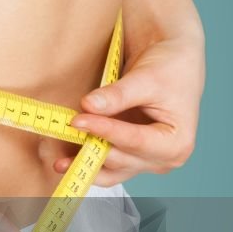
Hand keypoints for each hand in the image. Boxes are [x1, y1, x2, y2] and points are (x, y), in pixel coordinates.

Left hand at [52, 32, 204, 185]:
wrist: (170, 60)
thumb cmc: (168, 67)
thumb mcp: (146, 78)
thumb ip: (118, 95)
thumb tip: (88, 106)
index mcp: (176, 143)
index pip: (135, 141)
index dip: (104, 132)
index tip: (78, 121)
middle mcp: (161, 159)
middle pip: (120, 161)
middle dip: (90, 150)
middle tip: (61, 136)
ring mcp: (143, 160)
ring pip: (109, 171)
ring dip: (82, 164)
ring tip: (56, 160)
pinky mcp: (126, 156)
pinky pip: (102, 165)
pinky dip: (83, 160)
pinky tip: (61, 157)